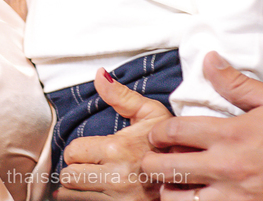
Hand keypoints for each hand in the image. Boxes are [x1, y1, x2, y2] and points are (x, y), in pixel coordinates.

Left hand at [55, 69, 170, 199]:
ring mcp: (119, 199)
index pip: (73, 151)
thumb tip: (99, 75)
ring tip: (92, 180)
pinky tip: (98, 192)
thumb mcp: (151, 113)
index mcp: (119, 149)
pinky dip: (86, 199)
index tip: (90, 150)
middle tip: (89, 165)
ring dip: (78, 188)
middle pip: (69, 176)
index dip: (78, 150)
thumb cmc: (171, 145)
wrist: (193, 178)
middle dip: (75, 169)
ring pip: (73, 196)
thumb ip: (121, 96)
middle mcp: (117, 177)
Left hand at [141, 52, 262, 200]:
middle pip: (167, 167)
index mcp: (231, 135)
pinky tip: (196, 199)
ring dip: (169, 191)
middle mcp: (226, 168)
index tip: (157, 134)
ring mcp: (233, 198)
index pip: (176, 131)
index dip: (159, 132)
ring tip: (172, 184)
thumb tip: (209, 61)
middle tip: (152, 159)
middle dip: (152, 162)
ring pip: (179, 200)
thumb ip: (236, 83)